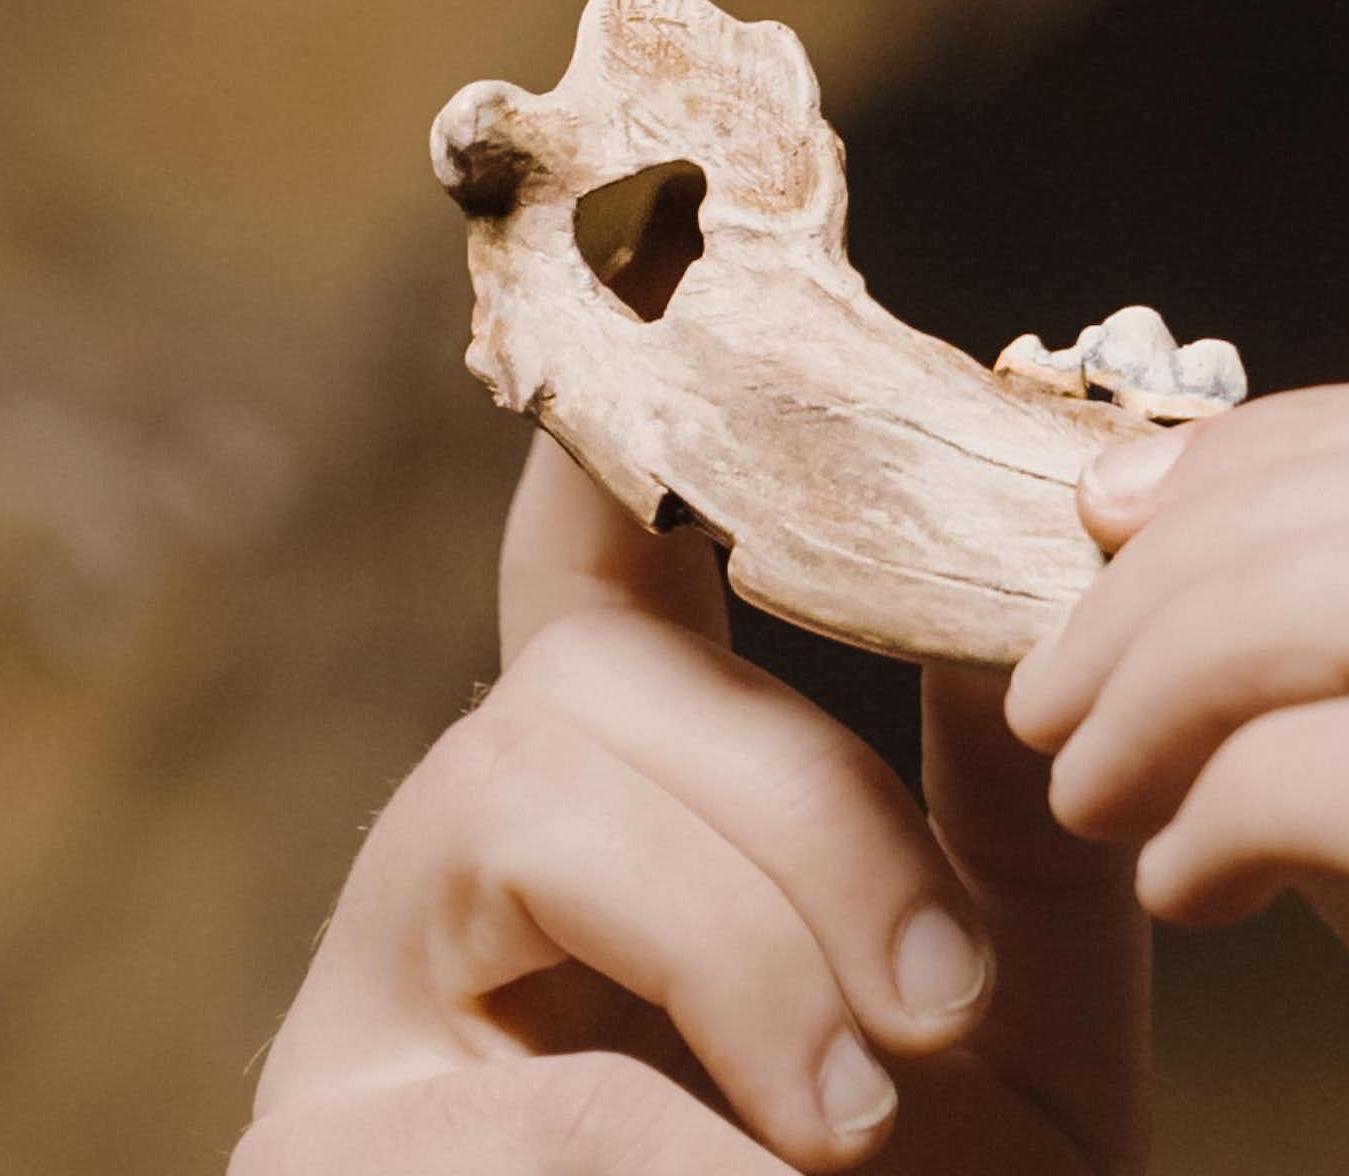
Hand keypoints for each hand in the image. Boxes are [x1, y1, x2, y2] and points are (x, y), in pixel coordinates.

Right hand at [233, 442, 1148, 1173]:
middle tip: (947, 999)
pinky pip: (474, 1033)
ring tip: (864, 1125)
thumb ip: (1005, 785)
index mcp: (655, 811)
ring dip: (738, 934)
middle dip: (800, 802)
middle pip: (593, 667)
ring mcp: (381, 997)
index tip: (671, 259)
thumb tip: (1027, 557)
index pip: (616, 566)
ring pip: (523, 781)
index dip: (634, 416)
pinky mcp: (322, 1138)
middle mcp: (487, 865)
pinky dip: (651, 1115)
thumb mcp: (1011, 1006)